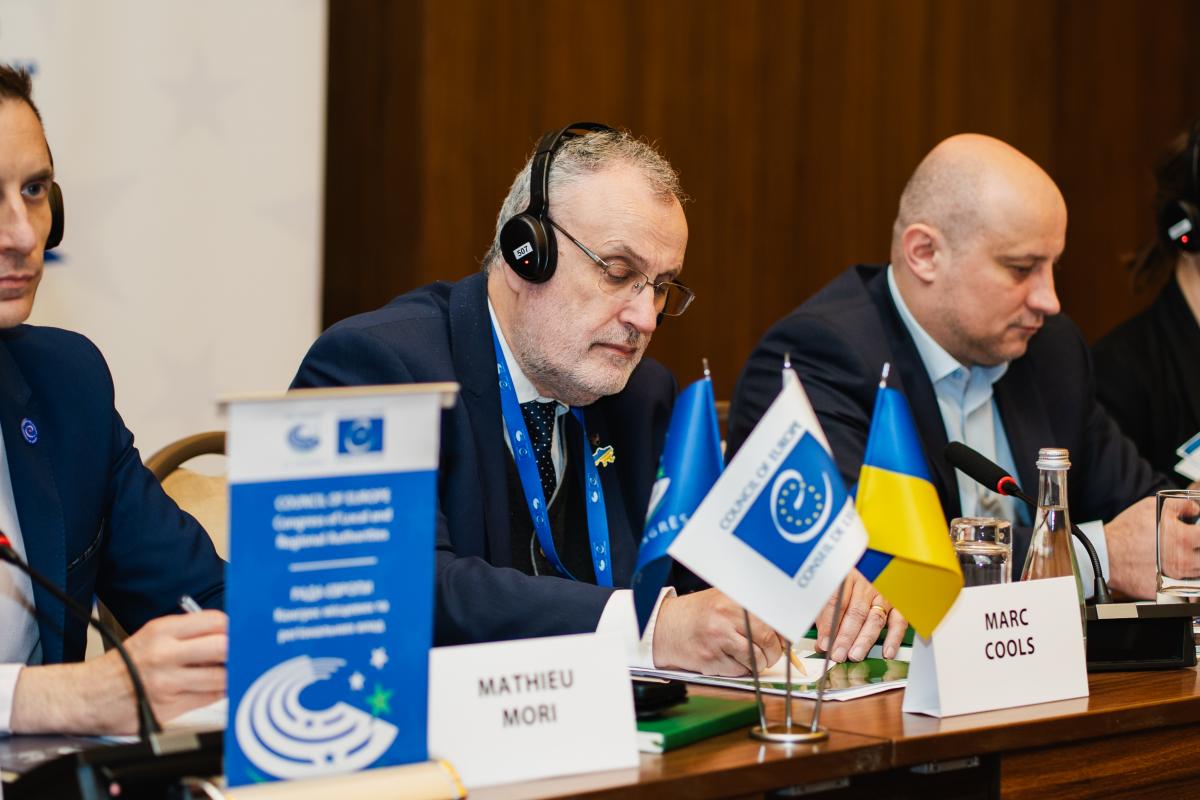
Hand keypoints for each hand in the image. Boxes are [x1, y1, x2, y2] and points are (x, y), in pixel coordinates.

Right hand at [11, 610, 226, 734]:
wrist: (85, 696)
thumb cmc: (122, 666)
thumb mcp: (151, 635)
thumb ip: (188, 633)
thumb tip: (228, 633)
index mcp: (161, 631)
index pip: (214, 621)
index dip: (233, 627)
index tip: (239, 633)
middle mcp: (164, 654)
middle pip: (222, 647)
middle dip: (238, 650)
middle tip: (244, 652)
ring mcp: (167, 683)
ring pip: (220, 676)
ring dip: (232, 674)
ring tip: (233, 670)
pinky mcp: (168, 708)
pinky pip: (209, 698)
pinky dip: (220, 692)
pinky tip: (219, 687)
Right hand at [652, 588, 785, 676]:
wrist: (666, 627)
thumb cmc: (699, 615)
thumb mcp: (724, 601)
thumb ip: (751, 612)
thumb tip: (783, 631)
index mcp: (734, 600)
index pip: (773, 620)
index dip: (782, 635)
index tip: (784, 640)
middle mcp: (726, 617)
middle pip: (768, 642)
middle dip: (773, 653)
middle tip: (768, 654)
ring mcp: (718, 639)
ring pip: (756, 660)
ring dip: (756, 664)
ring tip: (745, 655)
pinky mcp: (711, 659)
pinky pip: (739, 671)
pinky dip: (739, 670)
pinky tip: (728, 658)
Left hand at [814, 570, 905, 661]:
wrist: (868, 561)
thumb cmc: (843, 580)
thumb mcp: (828, 588)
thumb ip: (822, 614)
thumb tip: (821, 643)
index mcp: (845, 576)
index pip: (836, 602)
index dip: (829, 625)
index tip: (823, 643)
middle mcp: (866, 584)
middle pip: (855, 613)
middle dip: (846, 637)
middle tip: (838, 655)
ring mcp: (884, 593)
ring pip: (875, 619)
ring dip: (865, 640)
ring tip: (855, 656)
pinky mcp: (898, 603)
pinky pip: (899, 621)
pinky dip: (894, 638)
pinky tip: (887, 652)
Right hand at [1111, 493, 1199, 597]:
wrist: (1105, 555)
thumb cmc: (1125, 533)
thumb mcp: (1151, 507)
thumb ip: (1179, 505)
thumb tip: (1193, 509)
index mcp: (1182, 538)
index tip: (1197, 530)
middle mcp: (1183, 560)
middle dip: (1198, 548)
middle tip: (1190, 542)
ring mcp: (1176, 577)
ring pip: (1198, 572)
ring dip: (1193, 563)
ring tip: (1178, 554)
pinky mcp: (1167, 589)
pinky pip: (1184, 586)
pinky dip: (1182, 577)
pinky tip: (1170, 567)